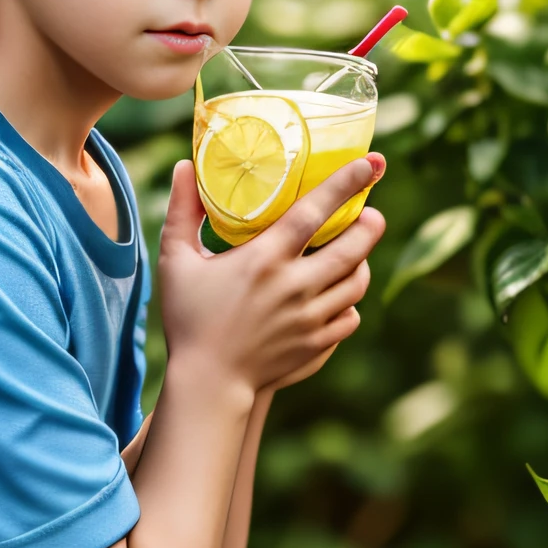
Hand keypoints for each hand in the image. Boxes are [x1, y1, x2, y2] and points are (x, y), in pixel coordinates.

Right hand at [156, 152, 385, 395]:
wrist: (207, 383)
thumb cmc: (188, 319)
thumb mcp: (176, 262)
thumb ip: (182, 212)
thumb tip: (185, 165)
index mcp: (264, 259)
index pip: (315, 211)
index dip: (345, 183)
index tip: (369, 164)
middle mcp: (294, 286)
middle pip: (353, 247)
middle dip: (370, 224)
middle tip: (371, 213)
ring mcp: (310, 318)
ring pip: (357, 283)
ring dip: (362, 263)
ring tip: (357, 252)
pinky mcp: (316, 344)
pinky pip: (350, 317)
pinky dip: (350, 303)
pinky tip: (340, 295)